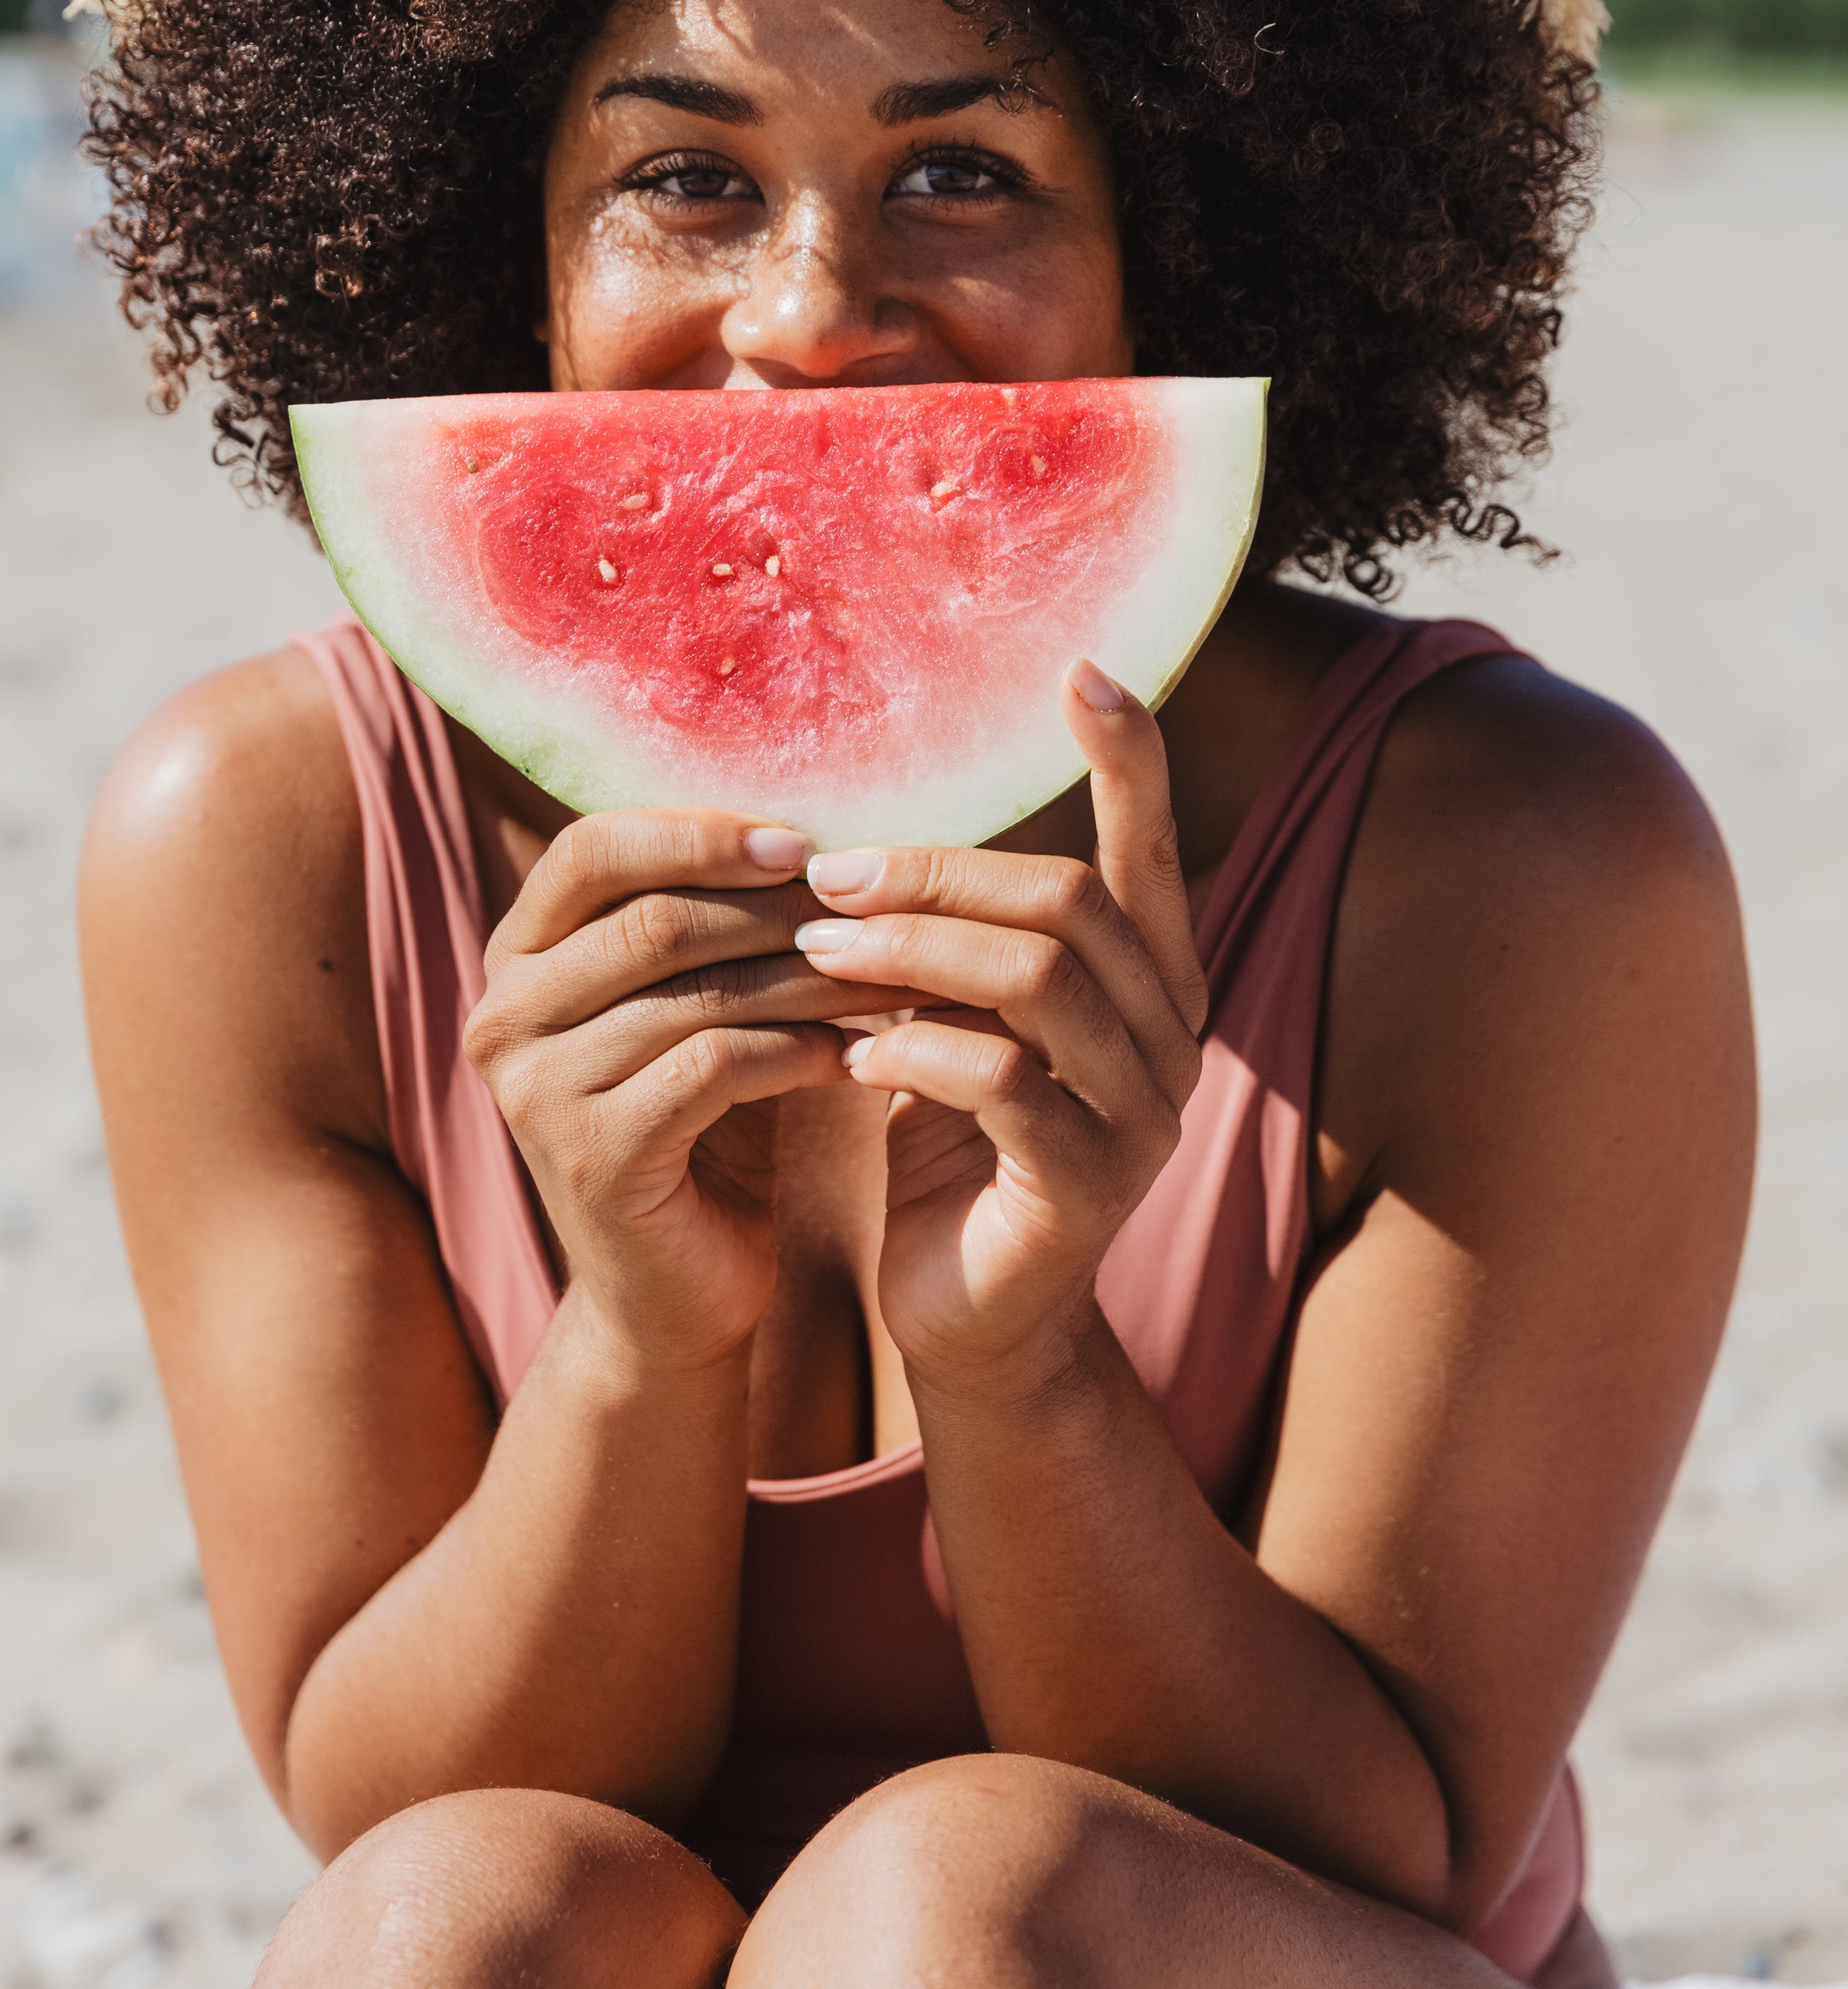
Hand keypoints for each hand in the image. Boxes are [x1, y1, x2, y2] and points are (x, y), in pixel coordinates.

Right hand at [464, 812, 905, 1373]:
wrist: (674, 1296)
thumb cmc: (699, 1126)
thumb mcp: (690, 1005)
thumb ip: (710, 919)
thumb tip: (808, 825)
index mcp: (516, 959)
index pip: (592, 849)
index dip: (698, 832)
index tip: (801, 841)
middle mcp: (503, 1016)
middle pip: (654, 916)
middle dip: (778, 909)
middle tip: (874, 908)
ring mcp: (536, 1089)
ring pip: (694, 989)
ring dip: (809, 975)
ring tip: (891, 972)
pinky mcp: (593, 1155)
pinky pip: (715, 1064)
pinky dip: (797, 1048)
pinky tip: (853, 1053)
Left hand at [792, 661, 1207, 1397]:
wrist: (972, 1320)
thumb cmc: (953, 1148)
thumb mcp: (953, 1021)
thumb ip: (952, 941)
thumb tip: (865, 844)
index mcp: (1149, 983)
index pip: (1151, 848)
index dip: (1131, 758)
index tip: (1086, 668)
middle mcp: (1172, 1038)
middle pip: (1072, 900)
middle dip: (942, 874)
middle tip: (828, 877)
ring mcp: (1143, 1117)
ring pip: (1041, 980)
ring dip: (914, 953)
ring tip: (816, 954)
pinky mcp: (1089, 1189)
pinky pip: (1007, 1082)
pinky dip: (916, 1051)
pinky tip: (852, 1056)